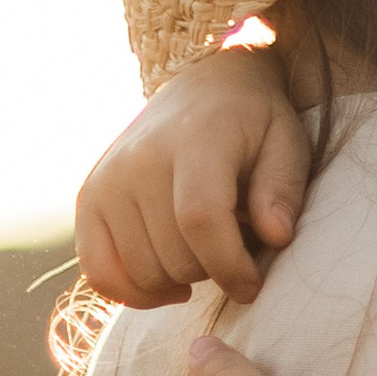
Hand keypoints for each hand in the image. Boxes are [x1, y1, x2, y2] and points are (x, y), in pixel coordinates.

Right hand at [76, 42, 312, 307]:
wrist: (202, 84)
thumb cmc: (253, 123)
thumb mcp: (287, 143)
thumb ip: (283, 189)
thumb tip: (277, 236)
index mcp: (195, 139)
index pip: (201, 219)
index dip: (230, 265)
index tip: (252, 286)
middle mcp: (140, 158)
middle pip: (172, 255)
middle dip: (212, 273)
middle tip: (233, 252)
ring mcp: (107, 179)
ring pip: (142, 271)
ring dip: (179, 280)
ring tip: (204, 252)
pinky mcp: (89, 198)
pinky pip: (99, 271)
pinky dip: (132, 291)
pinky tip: (167, 285)